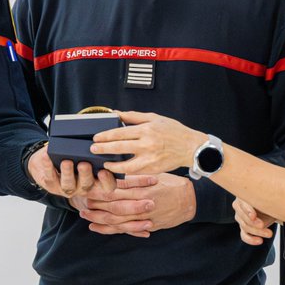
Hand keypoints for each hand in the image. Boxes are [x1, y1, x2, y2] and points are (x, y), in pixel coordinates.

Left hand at [27, 145, 115, 199]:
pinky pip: (50, 177)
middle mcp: (82, 186)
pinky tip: (47, 157)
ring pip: (68, 185)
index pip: (107, 185)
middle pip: (87, 185)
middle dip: (85, 175)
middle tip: (84, 164)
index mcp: (95, 179)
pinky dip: (48, 166)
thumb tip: (93, 131)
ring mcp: (67, 188)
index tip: (104, 171)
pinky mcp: (51, 185)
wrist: (46, 162)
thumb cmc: (69, 155)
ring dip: (68, 174)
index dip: (107, 181)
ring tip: (67, 162)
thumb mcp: (82, 151)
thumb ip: (89, 146)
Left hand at [85, 172, 194, 237]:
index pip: (117, 189)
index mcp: (143, 189)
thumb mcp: (155, 175)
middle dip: (96, 203)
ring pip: (117, 219)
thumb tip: (116, 174)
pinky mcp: (146, 226)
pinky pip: (125, 230)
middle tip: (81, 200)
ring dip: (98, 217)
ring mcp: (144, 218)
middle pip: (114, 205)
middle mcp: (142, 204)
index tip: (87, 185)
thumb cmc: (171, 184)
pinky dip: (109, 230)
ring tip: (84, 213)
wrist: (190, 200)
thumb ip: (136, 177)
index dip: (101, 189)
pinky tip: (95, 227)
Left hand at [90, 111, 205, 175]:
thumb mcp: (154, 118)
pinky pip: (135, 172)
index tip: (96, 138)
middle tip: (93, 149)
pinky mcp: (153, 169)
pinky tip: (118, 169)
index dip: (105, 136)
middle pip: (119, 148)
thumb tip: (115, 113)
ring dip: (112, 165)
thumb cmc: (173, 131)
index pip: (119, 133)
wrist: (191, 147)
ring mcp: (150, 159)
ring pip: (125, 165)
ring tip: (104, 163)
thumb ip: (133, 116)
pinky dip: (125, 171)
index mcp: (146, 130)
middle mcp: (147, 145)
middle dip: (103, 149)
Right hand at [233, 198, 276, 245]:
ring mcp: (240, 217)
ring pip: (245, 226)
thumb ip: (267, 198)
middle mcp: (239, 206)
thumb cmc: (269, 198)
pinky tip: (260, 241)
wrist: (272, 204)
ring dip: (257, 231)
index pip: (243, 204)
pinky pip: (244, 235)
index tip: (253, 216)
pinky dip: (251, 239)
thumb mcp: (268, 196)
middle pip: (243, 217)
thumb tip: (272, 200)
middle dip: (254, 223)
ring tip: (269, 233)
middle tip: (263, 226)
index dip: (248, 211)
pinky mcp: (244, 227)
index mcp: (243, 195)